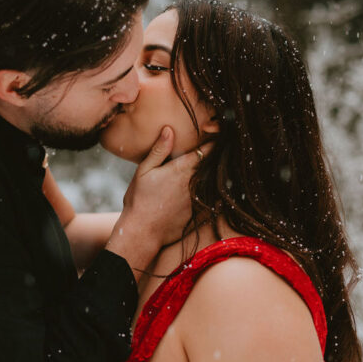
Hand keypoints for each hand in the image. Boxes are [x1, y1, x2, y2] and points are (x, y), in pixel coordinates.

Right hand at [109, 128, 212, 259]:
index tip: (216, 135)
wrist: (143, 232)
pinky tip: (214, 188)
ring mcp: (199, 198)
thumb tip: (170, 129)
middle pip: (213, 165)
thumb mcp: (144, 171)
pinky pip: (212, 197)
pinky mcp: (200, 212)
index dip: (213, 142)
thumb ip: (159, 150)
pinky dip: (214, 191)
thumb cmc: (139, 200)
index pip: (205, 151)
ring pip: (214, 181)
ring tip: (220, 166)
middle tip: (223, 148)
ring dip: (216, 173)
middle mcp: (194, 182)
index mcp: (181, 169)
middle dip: (217, 156)